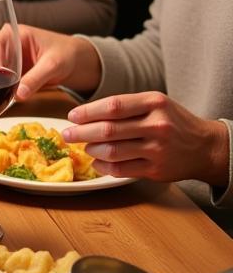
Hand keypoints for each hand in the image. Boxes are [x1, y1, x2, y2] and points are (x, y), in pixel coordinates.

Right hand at [0, 25, 101, 99]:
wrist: (76, 62)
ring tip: (2, 92)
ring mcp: (8, 58)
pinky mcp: (11, 71)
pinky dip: (1, 87)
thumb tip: (19, 94)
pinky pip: (0, 79)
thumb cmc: (66, 54)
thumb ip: (36, 78)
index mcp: (17, 33)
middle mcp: (8, 44)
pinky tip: (4, 95)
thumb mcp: (52, 65)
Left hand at [63, 93, 229, 186]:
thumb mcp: (155, 104)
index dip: (87, 112)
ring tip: (85, 147)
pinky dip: (103, 166)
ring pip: (112, 151)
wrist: (206, 147)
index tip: (72, 116)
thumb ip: (125, 107)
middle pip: (108, 130)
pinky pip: (121, 169)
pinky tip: (97, 162)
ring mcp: (157, 149)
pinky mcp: (156, 169)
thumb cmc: (173, 121)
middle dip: (81, 133)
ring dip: (92, 150)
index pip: (112, 106)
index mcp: (154, 103)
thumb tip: (86, 114)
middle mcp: (157, 125)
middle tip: (67, 134)